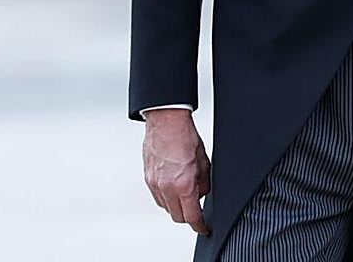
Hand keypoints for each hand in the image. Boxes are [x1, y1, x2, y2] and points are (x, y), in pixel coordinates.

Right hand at [142, 109, 210, 234]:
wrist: (166, 122)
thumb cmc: (185, 136)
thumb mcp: (204, 161)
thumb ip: (204, 182)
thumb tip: (203, 193)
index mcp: (183, 184)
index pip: (191, 216)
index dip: (200, 226)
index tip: (204, 228)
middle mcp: (166, 188)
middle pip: (177, 217)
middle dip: (189, 216)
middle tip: (197, 209)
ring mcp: (155, 184)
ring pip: (166, 208)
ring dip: (177, 206)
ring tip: (186, 192)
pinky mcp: (147, 179)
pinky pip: (158, 197)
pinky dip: (167, 197)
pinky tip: (175, 186)